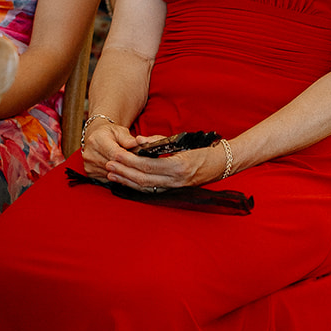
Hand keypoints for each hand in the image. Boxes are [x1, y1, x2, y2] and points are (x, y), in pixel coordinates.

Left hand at [81, 119, 228, 189]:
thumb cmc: (203, 149)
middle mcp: (176, 180)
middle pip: (143, 179)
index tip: (115, 155)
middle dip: (123, 172)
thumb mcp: (182, 141)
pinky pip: (151, 189)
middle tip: (107, 165)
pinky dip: (137, 186)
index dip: (129, 162)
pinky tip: (126, 182)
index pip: (147, 166)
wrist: (223, 163)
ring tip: (111, 175)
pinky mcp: (174, 190)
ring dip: (126, 181)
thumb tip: (139, 141)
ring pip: (145, 187)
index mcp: (178, 166)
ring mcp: (175, 187)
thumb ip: (159, 141)